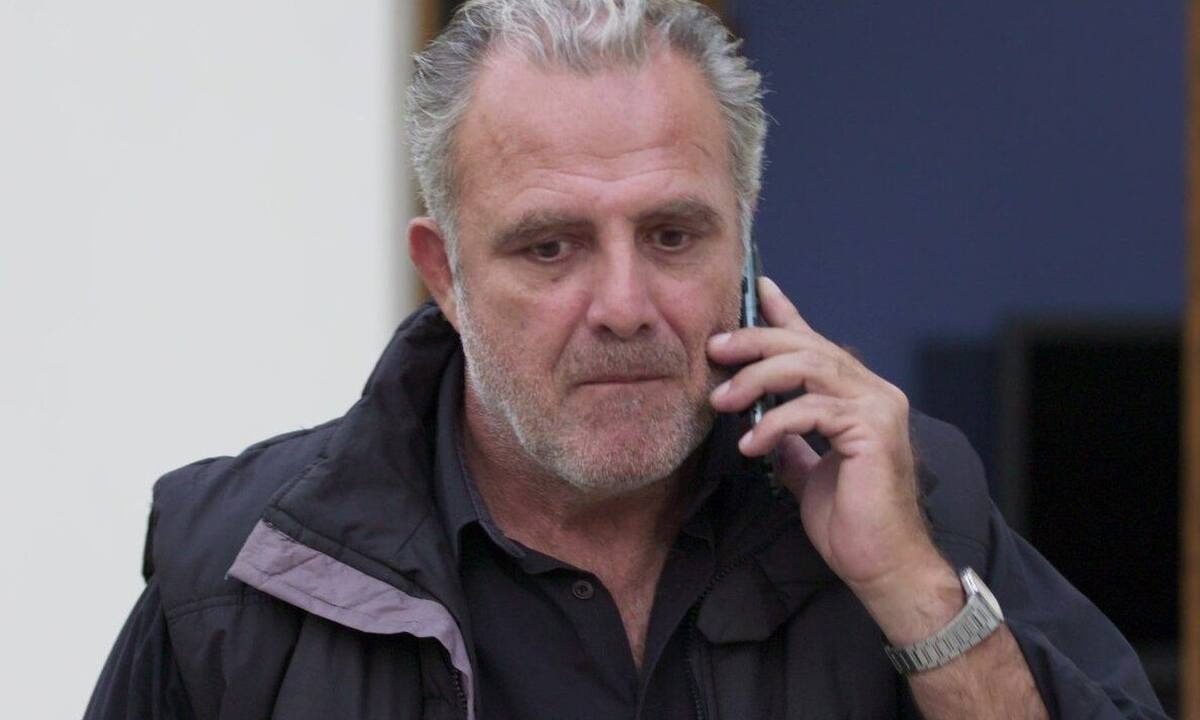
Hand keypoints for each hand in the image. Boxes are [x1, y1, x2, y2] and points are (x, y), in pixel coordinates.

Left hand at [707, 277, 950, 615]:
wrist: (880, 564)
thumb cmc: (849, 522)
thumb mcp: (808, 470)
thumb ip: (791, 440)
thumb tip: (762, 423)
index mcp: (859, 396)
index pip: (816, 342)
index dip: (786, 312)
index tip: (757, 288)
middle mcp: (874, 392)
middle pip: (807, 345)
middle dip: (755, 341)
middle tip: (714, 349)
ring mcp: (878, 407)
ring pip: (809, 366)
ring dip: (757, 378)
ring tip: (721, 400)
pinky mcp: (872, 431)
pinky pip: (812, 409)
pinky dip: (774, 422)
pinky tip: (750, 443)